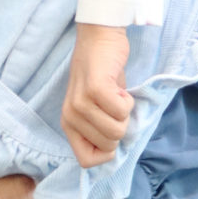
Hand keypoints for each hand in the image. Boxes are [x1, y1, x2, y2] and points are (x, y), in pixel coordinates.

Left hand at [62, 23, 132, 165]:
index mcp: (69, 124)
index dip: (107, 152)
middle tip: (114, 104)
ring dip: (125, 112)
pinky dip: (128, 101)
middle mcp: (71, 116)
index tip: (111, 130)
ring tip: (116, 95)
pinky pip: (121, 110)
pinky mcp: (94, 89)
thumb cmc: (102, 74)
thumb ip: (100, 129)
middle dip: (120, 126)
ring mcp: (81, 103)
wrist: (99, 37)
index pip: (86, 161)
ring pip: (116, 130)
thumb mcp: (96, 107)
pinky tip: (118, 87)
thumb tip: (114, 153)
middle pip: (108, 145)